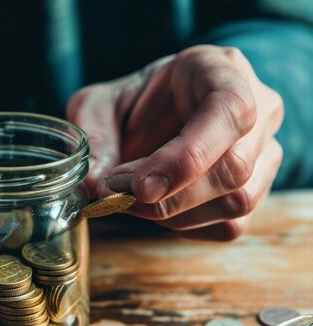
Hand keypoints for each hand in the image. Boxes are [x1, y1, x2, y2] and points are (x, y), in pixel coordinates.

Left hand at [67, 45, 283, 240]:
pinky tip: (156, 206)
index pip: (231, 110)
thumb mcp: (97, 105)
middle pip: (235, 168)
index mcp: (220, 69)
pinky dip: (185, 225)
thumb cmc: (131, 103)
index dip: (188, 156)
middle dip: (169, 196)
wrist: (153, 114)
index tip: (141, 186)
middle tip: (116, 194)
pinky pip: (230, 224)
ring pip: (237, 201)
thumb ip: (93, 136)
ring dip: (174, 214)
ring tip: (130, 198)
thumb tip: (95, 184)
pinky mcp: (257, 189)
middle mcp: (258, 107)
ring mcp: (265, 151)